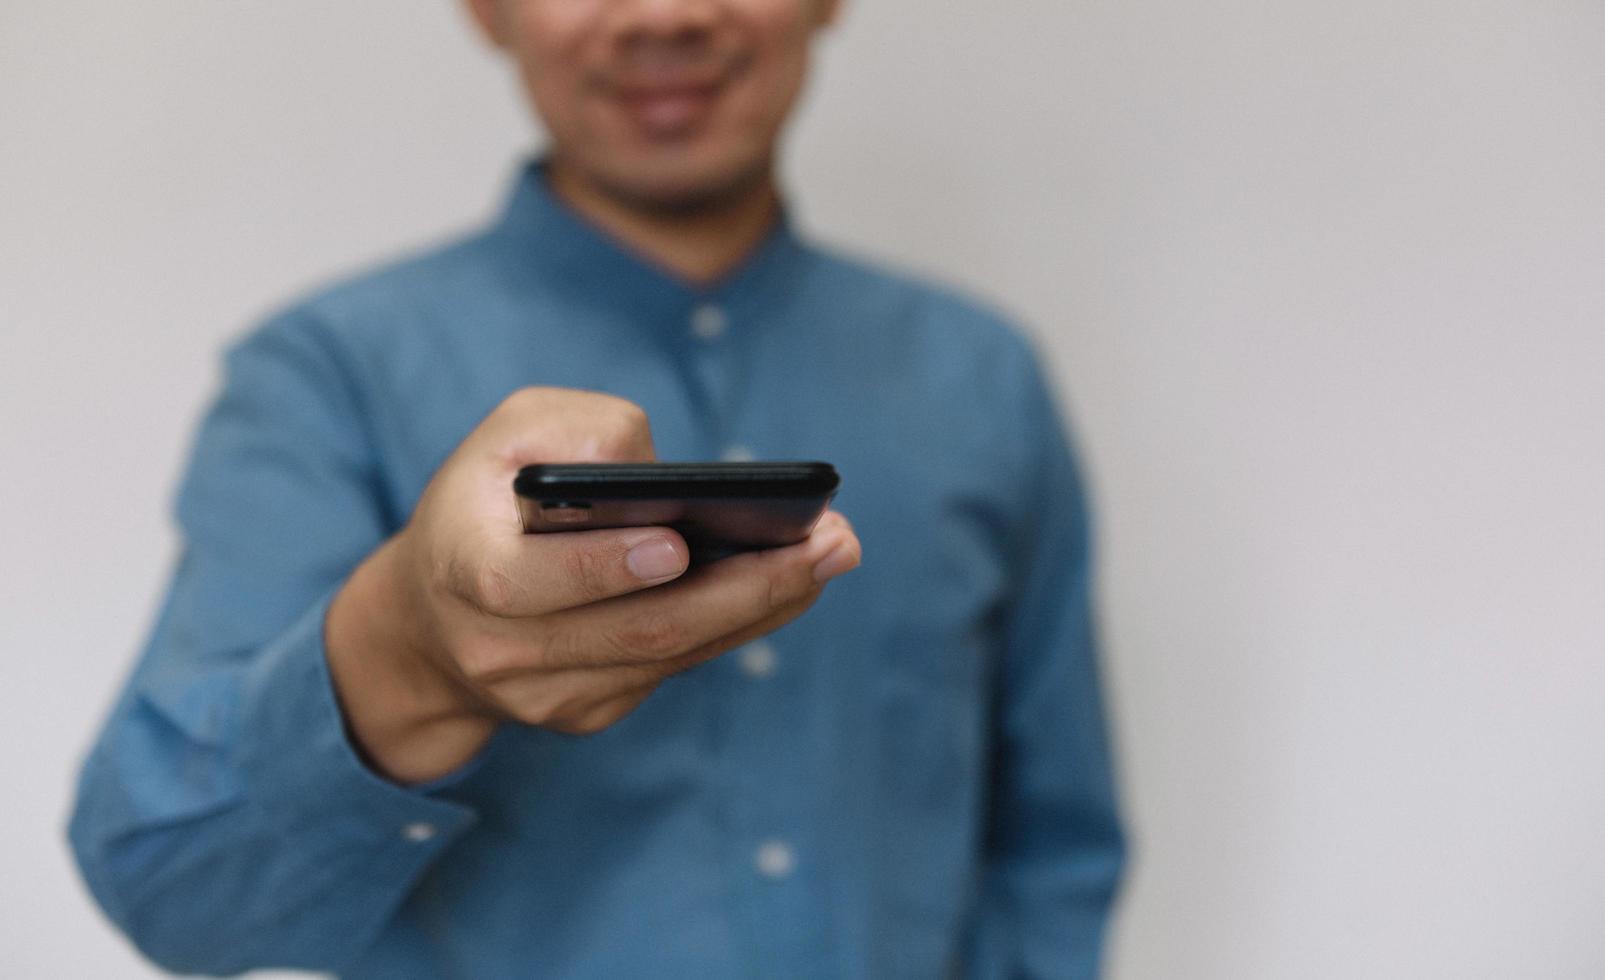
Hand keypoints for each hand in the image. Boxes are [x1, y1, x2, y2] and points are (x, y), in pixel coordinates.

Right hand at [326, 387, 860, 783]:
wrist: (433, 617)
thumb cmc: (485, 501)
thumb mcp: (506, 436)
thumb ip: (573, 430)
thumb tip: (659, 468)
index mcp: (459, 570)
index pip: (527, 584)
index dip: (603, 567)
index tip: (678, 544)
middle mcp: (500, 649)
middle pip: (635, 632)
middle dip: (741, 586)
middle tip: (826, 542)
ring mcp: (547, 694)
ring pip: (668, 656)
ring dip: (762, 606)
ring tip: (832, 552)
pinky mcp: (589, 711)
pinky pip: (675, 669)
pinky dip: (739, 625)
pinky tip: (793, 582)